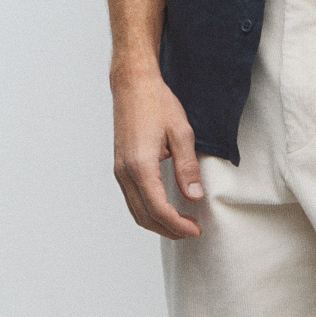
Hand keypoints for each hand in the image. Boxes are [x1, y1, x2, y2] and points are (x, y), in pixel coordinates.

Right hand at [112, 66, 203, 238]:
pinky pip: (132, 199)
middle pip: (144, 216)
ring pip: (136, 210)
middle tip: (191, 231)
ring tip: (181, 223)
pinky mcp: (120, 166)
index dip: (177, 225)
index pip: (158, 209)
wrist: (133, 85)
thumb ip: (187, 167)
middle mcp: (125, 172)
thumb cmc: (156, 103)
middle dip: (168, 229)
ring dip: (157, 222)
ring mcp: (119, 170)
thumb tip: (194, 196)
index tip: (195, 230)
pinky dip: (148, 210)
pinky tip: (165, 208)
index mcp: (140, 166)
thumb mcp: (181, 133)